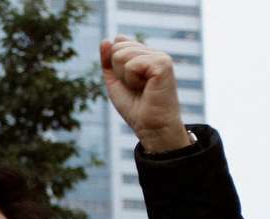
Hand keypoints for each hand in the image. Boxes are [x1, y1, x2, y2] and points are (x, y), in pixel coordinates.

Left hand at [99, 37, 191, 152]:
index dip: (115, 67)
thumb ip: (108, 60)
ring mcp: (160, 56)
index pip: (117, 42)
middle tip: (136, 88)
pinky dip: (132, 80)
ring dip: (126, 77)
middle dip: (119, 72)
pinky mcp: (163, 63)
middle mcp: (154, 52)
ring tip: (141, 88)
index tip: (129, 84)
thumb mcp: (115, 82)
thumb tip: (106, 40)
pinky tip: (147, 88)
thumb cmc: (136, 108)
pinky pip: (132, 64)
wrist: (151, 127)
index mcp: (145, 55)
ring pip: (122, 54)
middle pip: (117, 48)